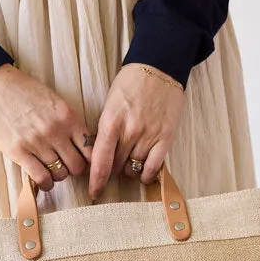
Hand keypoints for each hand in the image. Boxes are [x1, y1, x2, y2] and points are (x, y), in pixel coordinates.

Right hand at [0, 64, 93, 191]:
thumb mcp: (53, 100)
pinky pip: (41, 177)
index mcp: (67, 116)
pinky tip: (43, 181)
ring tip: (51, 171)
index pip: (90, 148)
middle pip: (78, 166)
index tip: (80, 159)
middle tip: (65, 165)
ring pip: (61, 174)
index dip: (88, 158)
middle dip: (73, 169)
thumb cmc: (22, 91)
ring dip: (58, 176)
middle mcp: (56, 131)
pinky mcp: (19, 152)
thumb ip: (67, 121)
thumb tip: (79, 143)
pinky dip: (45, 184)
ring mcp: (37, 142)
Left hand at [89, 63, 185, 199]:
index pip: (100, 162)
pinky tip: (143, 173)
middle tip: (115, 159)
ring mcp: (148, 135)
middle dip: (113, 167)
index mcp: (111, 123)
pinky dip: (146, 175)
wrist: (160, 66)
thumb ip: (105, 131)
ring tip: (130, 157)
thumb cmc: (131, 84)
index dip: (96, 182)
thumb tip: (100, 158)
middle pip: (116, 167)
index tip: (94, 193)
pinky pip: (153, 167)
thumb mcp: (110, 105)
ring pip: (133, 169)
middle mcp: (129, 132)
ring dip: (129, 169)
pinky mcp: (165, 137)